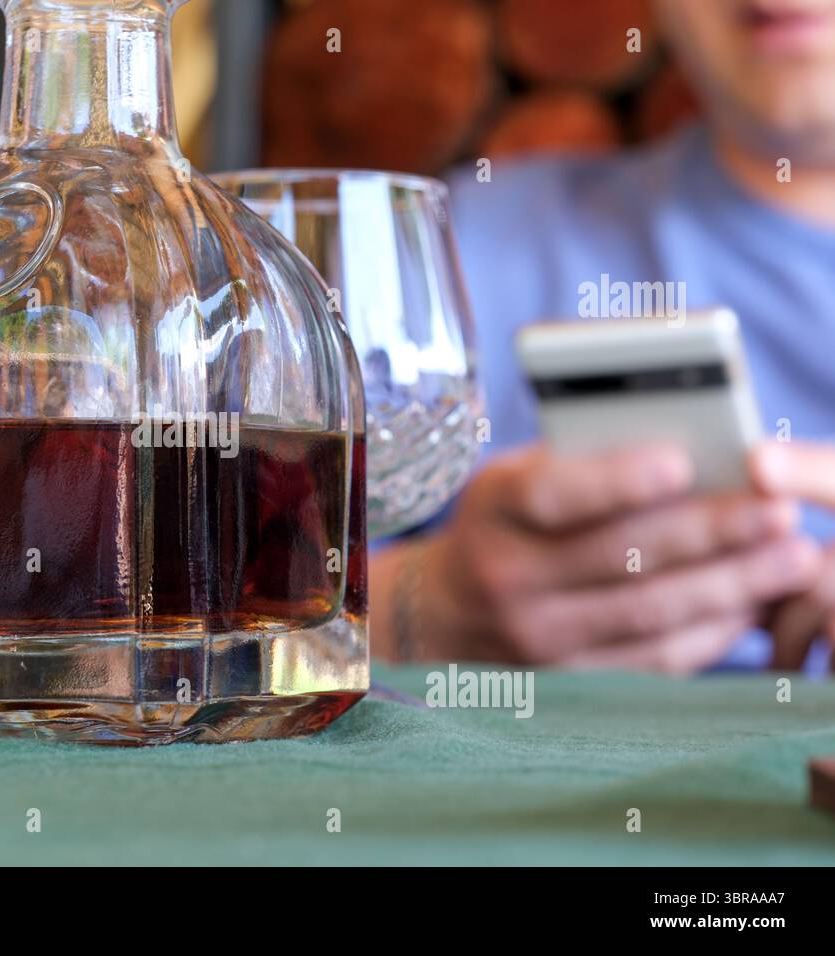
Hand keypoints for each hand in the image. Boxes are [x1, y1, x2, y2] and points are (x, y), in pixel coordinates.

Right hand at [386, 442, 819, 672]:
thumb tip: (685, 448)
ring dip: (729, 586)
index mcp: (492, 510)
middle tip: (779, 512)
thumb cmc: (504, 523)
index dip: (615, 481)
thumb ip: (579, 461)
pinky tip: (754, 605)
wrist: (445, 612)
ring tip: (792, 557)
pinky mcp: (566, 681)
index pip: (551, 495)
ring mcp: (534, 638)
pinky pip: (652, 662)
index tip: (681, 462)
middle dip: (709, 533)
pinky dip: (711, 633)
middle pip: (618, 557)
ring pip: (647, 613)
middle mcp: (506, 577)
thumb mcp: (513, 476)